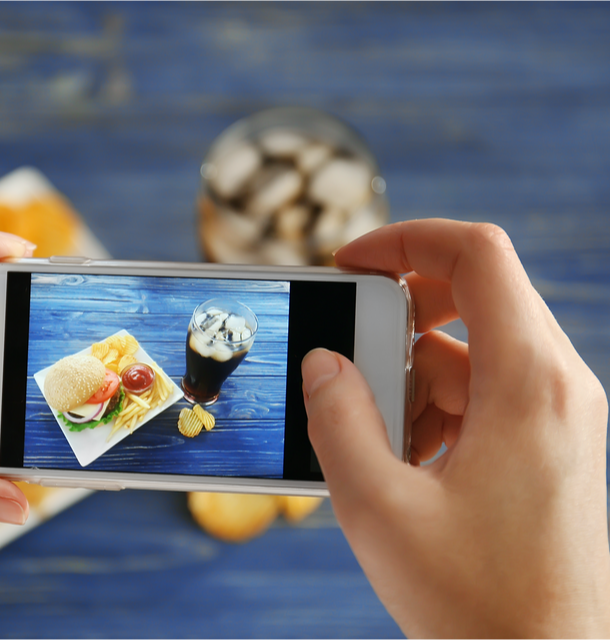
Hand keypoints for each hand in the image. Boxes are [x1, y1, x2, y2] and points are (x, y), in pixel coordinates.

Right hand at [303, 220, 609, 635]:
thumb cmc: (476, 601)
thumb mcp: (378, 506)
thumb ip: (338, 419)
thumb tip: (323, 360)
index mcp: (528, 384)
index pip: (477, 255)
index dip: (405, 238)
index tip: (349, 263)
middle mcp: (557, 388)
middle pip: (477, 296)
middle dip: (400, 311)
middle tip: (348, 346)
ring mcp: (559, 417)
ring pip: (475, 352)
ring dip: (412, 372)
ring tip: (372, 431)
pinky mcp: (549, 447)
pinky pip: (486, 394)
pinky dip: (436, 405)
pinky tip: (403, 459)